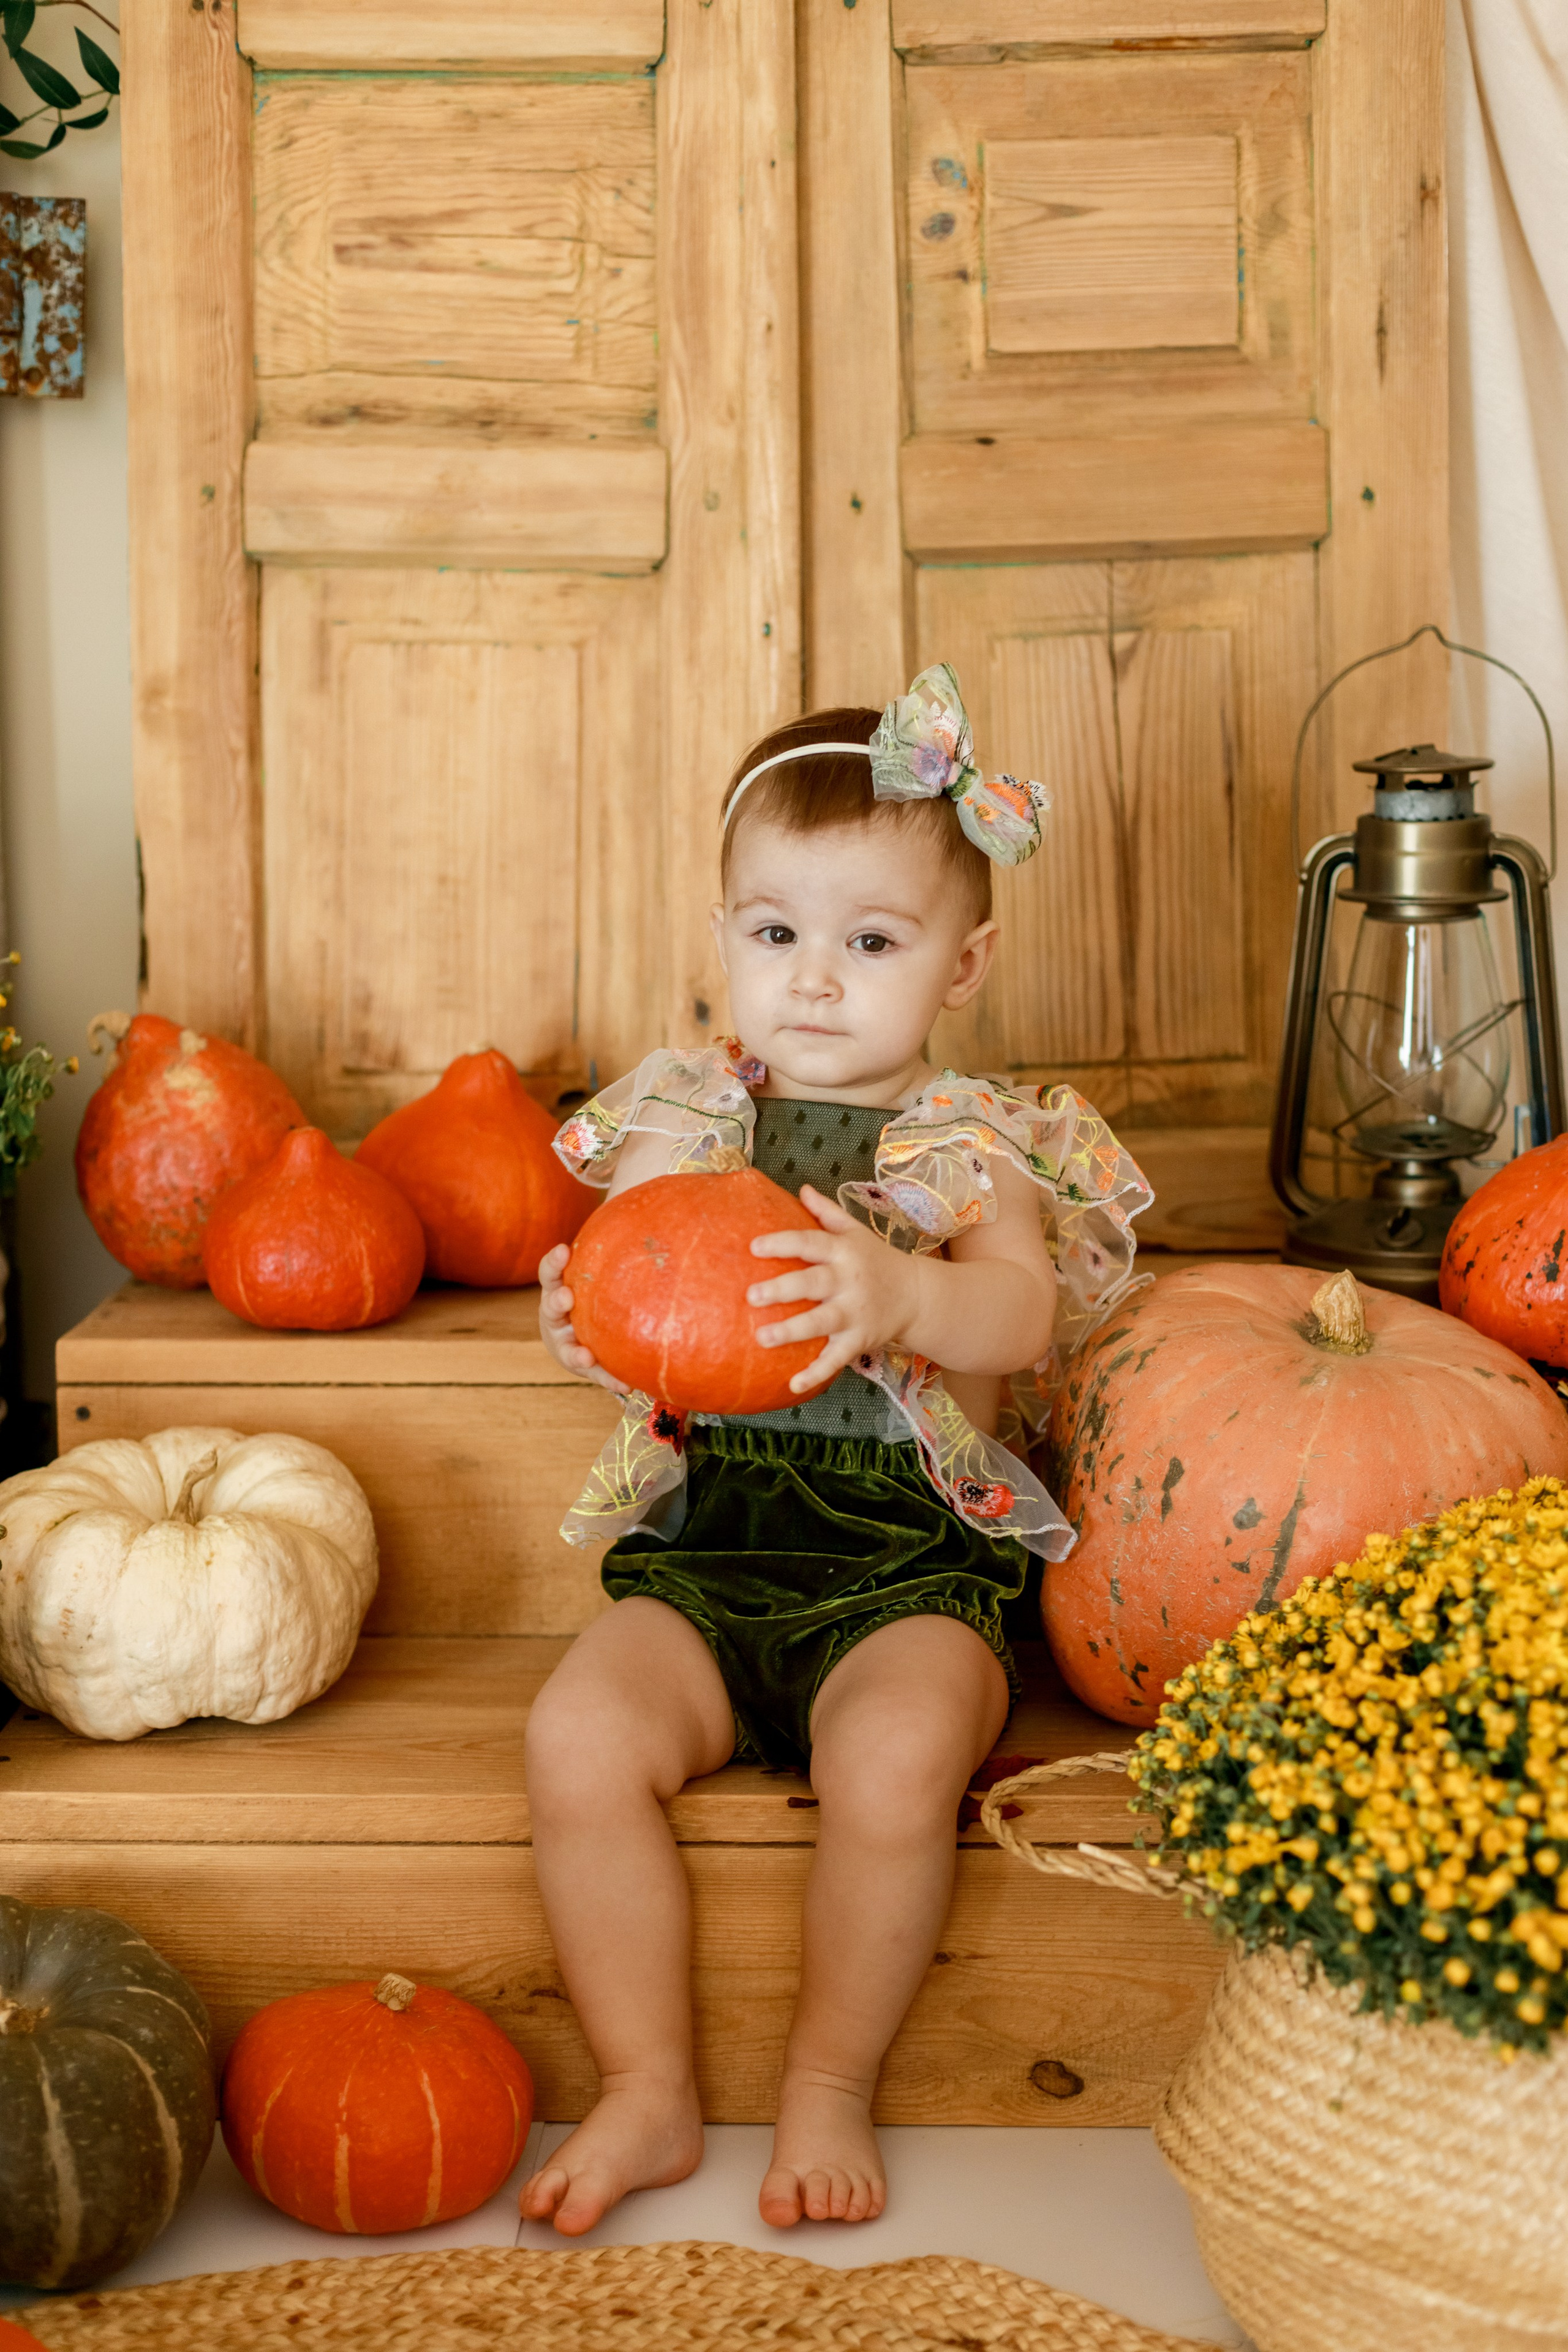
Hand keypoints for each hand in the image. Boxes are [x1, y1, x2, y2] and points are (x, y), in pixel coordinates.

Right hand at [538, 1241, 627, 1395]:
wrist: (580, 1329)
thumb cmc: (592, 1291)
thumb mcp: (590, 1272)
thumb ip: (604, 1253)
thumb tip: (633, 1211)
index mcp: (555, 1289)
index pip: (549, 1272)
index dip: (554, 1263)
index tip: (563, 1251)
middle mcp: (555, 1317)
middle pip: (551, 1308)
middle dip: (558, 1302)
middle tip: (566, 1297)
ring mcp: (565, 1343)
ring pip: (567, 1348)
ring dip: (576, 1352)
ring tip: (586, 1355)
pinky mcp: (583, 1365)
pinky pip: (596, 1373)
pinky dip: (609, 1378)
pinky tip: (626, 1383)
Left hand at [746, 1185, 919, 1394]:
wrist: (917, 1295)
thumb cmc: (877, 1260)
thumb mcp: (856, 1232)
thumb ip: (827, 1213)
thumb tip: (801, 1189)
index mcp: (844, 1252)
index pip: (810, 1242)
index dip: (783, 1243)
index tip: (754, 1247)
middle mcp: (849, 1281)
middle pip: (813, 1283)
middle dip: (783, 1289)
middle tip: (752, 1295)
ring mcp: (855, 1312)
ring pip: (821, 1322)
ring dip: (792, 1331)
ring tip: (761, 1337)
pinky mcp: (860, 1339)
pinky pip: (837, 1358)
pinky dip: (816, 1373)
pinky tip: (793, 1385)